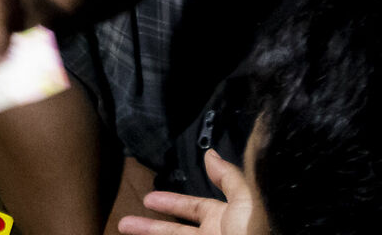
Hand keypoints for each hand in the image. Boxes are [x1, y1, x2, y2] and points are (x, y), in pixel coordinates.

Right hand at [116, 151, 261, 234]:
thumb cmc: (259, 232)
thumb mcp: (248, 200)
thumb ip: (228, 178)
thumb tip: (210, 154)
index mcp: (225, 219)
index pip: (192, 207)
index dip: (170, 202)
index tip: (148, 198)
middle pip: (173, 231)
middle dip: (148, 226)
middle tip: (124, 223)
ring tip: (121, 232)